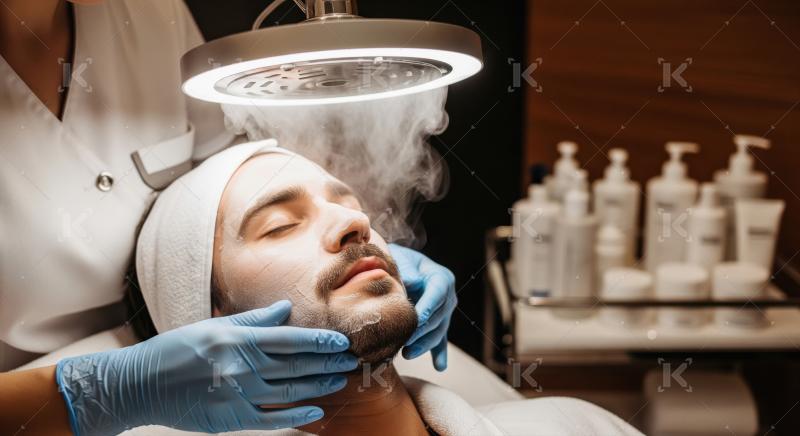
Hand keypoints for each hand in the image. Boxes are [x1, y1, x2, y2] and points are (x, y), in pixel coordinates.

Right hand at [56, 300, 356, 434]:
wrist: (139, 386)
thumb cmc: (176, 350)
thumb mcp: (214, 327)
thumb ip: (253, 320)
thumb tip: (286, 309)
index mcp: (238, 340)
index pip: (290, 339)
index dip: (320, 341)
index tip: (342, 341)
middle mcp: (242, 367)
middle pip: (297, 365)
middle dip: (328, 362)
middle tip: (352, 360)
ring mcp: (238, 395)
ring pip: (290, 391)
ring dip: (319, 385)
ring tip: (340, 379)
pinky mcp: (231, 419)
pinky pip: (272, 419)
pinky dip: (297, 415)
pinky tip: (316, 410)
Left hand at [389, 244, 456, 371]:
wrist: (399, 264)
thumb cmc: (398, 260)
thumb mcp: (401, 260)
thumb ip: (406, 272)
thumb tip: (412, 284)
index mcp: (442, 278)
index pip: (437, 295)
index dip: (427, 309)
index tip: (415, 321)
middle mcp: (448, 296)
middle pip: (438, 317)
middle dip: (422, 332)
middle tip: (405, 343)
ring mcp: (445, 312)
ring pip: (438, 331)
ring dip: (424, 345)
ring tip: (407, 354)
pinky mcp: (438, 324)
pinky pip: (440, 340)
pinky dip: (439, 353)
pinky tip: (439, 366)